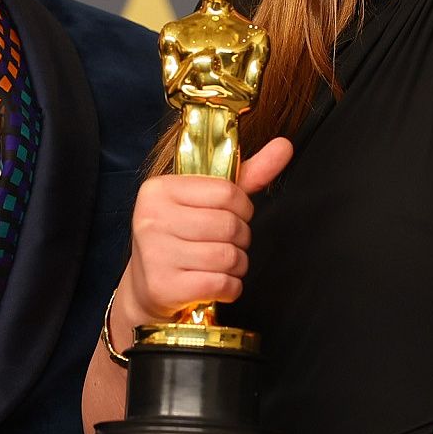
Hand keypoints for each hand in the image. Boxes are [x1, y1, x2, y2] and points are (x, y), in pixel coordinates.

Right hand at [118, 138, 292, 324]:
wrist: (147, 286)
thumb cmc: (182, 236)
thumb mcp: (206, 200)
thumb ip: (246, 175)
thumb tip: (284, 146)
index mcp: (159, 189)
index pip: (227, 191)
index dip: (243, 208)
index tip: (233, 216)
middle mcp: (151, 219)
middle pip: (230, 225)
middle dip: (241, 238)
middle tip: (226, 244)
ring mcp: (155, 254)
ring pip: (228, 257)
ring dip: (237, 265)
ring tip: (221, 265)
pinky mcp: (164, 287)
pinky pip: (222, 284)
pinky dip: (231, 287)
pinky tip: (217, 284)